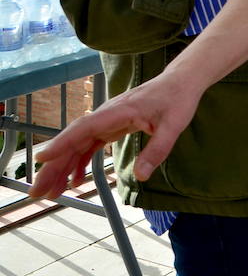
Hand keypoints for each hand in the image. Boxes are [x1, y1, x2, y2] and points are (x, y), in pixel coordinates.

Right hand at [28, 71, 205, 198]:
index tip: (42, 159)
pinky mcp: (111, 126)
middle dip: (54, 166)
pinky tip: (74, 180)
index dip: (62, 143)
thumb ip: (157, 150)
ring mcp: (106, 121)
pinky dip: (79, 162)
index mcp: (118, 111)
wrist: (181, 82)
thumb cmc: (177, 100)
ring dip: (62, 167)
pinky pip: (89, 145)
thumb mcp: (173, 126)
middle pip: (74, 140)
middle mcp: (106, 115)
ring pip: (78, 145)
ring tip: (51, 192)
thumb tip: (141, 176)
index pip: (84, 127)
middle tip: (38, 191)